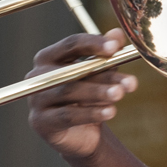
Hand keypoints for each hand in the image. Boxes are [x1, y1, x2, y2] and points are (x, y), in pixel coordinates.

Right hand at [26, 29, 137, 158]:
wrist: (79, 133)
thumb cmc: (87, 95)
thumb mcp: (99, 72)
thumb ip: (107, 53)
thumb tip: (117, 33)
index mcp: (48, 56)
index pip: (71, 44)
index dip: (94, 43)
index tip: (116, 47)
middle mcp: (38, 76)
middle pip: (72, 70)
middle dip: (103, 74)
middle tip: (130, 81)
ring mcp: (36, 99)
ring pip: (70, 92)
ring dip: (98, 92)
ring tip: (120, 94)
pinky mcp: (41, 122)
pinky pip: (67, 115)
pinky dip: (91, 113)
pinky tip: (110, 112)